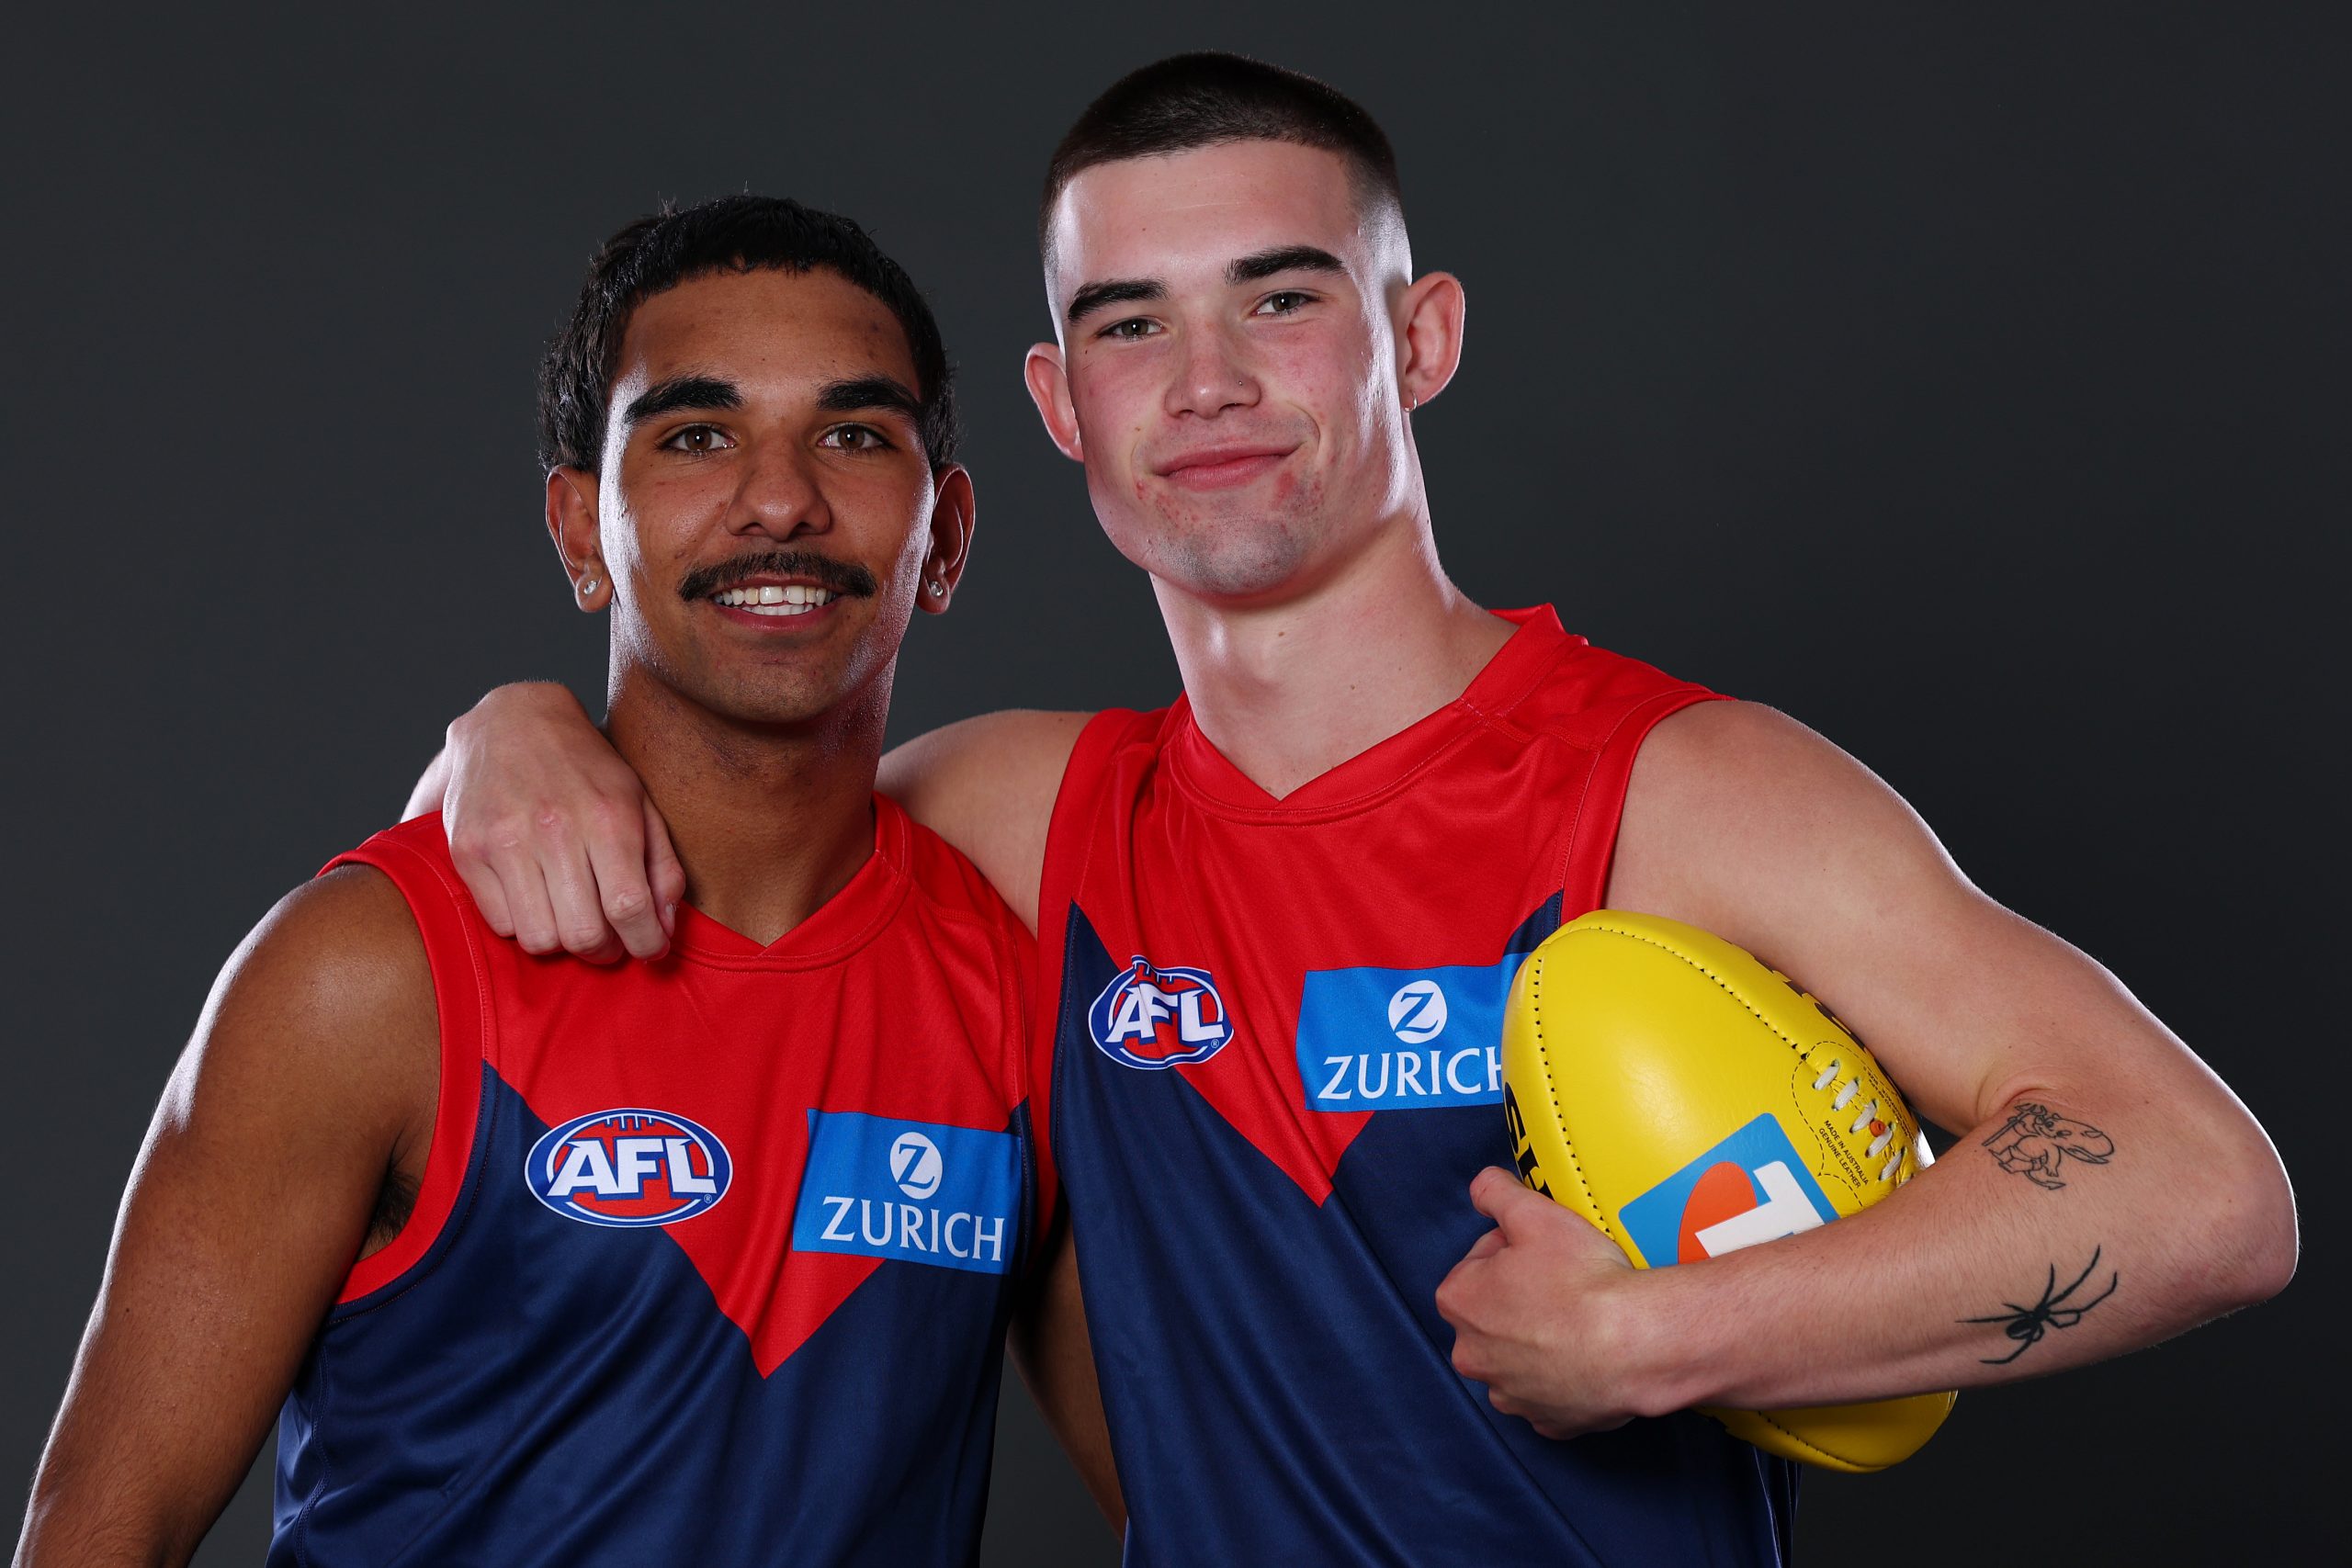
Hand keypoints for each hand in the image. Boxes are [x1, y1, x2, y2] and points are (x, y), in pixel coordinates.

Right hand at [442, 683, 683, 960]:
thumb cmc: (586, 768)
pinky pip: (501, 924)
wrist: (511, 721)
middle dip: (604, 951)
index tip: (649, 949)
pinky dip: (523, 924)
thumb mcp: (639, 802)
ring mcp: (506, 840)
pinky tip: (535, 899)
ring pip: (540, 939)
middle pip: (584, 934)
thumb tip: (664, 927)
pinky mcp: (467, 850)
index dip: (645, 942)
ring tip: (571, 920)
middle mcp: (555, 829)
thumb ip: (661, 865)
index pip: (630, 907)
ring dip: (561, 943)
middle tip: (609, 942)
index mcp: (608, 816)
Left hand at [1434, 1167, 1653, 1439]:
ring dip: (1541, 1340)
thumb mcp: (1534, 1213)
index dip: (1513, 1250)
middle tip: (1565, 1282)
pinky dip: (1565, 1378)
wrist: (1635, 1344)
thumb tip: (1481, 1187)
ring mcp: (1510, 1394)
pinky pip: (1551, 1394)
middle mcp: (1472, 1356)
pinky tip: (1589, 1357)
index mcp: (1458, 1303)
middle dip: (1522, 1297)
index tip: (1545, 1251)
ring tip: (1580, 1320)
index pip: (1478, 1264)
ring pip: (1520, 1356)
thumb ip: (1495, 1191)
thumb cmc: (1581, 1279)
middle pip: (1495, 1313)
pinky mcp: (1548, 1421)